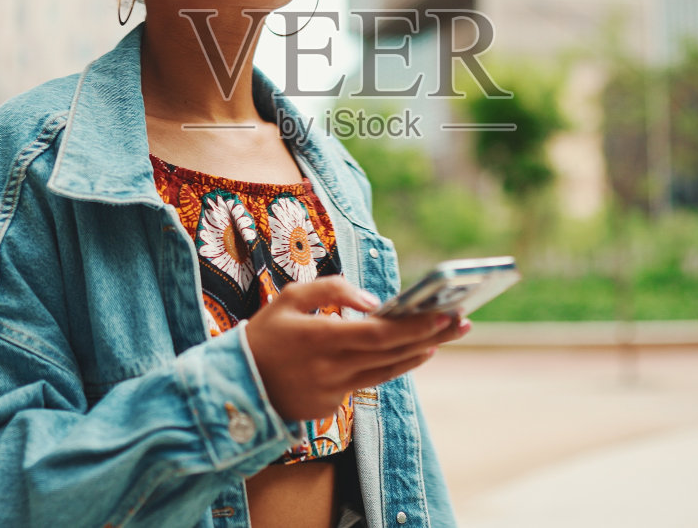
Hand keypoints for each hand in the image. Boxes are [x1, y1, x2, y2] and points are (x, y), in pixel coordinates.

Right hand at [244, 276, 469, 421]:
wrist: (234, 387)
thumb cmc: (263, 335)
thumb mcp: (289, 299)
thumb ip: (331, 290)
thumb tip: (372, 301)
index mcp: (319, 338)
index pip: (379, 334)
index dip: (415, 326)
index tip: (444, 313)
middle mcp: (330, 368)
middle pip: (393, 353)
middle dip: (431, 336)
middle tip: (462, 321)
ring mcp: (333, 391)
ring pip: (388, 371)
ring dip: (420, 352)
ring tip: (447, 335)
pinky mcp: (331, 406)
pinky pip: (369, 382)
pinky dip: (395, 366)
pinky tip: (415, 352)